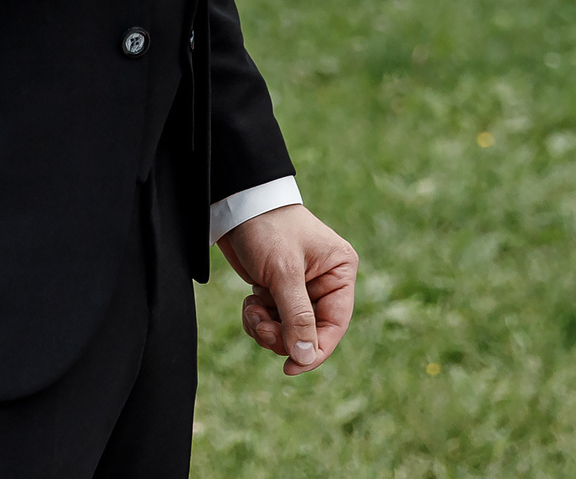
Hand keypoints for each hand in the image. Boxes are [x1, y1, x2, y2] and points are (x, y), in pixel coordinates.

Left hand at [217, 204, 357, 375]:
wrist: (236, 206)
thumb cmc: (267, 229)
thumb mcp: (283, 273)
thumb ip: (297, 316)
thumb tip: (305, 356)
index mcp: (340, 272)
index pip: (334, 325)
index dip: (314, 351)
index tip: (290, 368)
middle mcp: (324, 282)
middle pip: (309, 332)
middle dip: (282, 335)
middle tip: (261, 327)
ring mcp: (300, 288)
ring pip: (288, 331)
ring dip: (266, 328)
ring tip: (252, 309)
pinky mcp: (278, 290)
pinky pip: (272, 321)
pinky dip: (258, 319)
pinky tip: (249, 303)